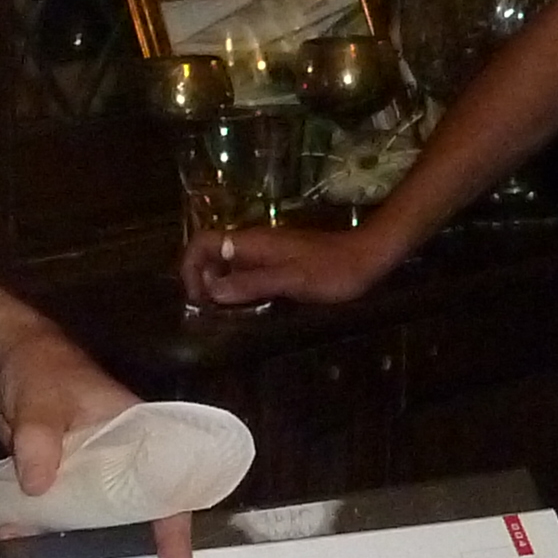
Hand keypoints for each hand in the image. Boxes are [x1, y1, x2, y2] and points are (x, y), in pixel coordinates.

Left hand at [0, 318, 196, 557]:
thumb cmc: (36, 368)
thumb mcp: (40, 399)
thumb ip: (40, 437)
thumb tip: (39, 484)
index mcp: (140, 433)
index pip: (170, 492)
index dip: (176, 540)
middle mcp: (124, 458)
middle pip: (144, 516)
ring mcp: (93, 470)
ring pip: (105, 520)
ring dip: (89, 549)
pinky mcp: (63, 478)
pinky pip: (70, 515)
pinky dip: (59, 536)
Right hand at [185, 219, 401, 310]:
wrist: (366, 258)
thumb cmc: (331, 270)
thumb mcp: (291, 280)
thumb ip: (251, 283)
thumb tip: (211, 290)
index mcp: (252, 242)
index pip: (203, 242)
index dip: (190, 267)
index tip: (197, 299)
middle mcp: (253, 244)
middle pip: (210, 253)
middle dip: (200, 280)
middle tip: (208, 312)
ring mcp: (265, 253)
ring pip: (226, 265)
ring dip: (217, 286)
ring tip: (222, 315)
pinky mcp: (277, 263)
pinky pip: (245, 273)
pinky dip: (236, 288)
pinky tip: (245, 309)